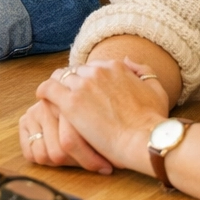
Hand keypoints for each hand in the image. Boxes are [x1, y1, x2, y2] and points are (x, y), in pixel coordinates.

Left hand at [36, 57, 170, 174]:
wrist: (145, 139)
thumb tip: (127, 60)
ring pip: (60, 78)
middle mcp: (97, 71)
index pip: (90, 67)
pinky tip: (43, 99)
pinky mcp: (71, 103)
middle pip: (75, 72)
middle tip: (70, 97)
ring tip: (55, 99)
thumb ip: (142, 70)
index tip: (85, 91)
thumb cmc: (153, 120)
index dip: (86, 79)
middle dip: (72, 83)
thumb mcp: (156, 88)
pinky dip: (44, 92)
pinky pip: (48, 89)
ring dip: (58, 87)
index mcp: (114, 66)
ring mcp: (83, 85)